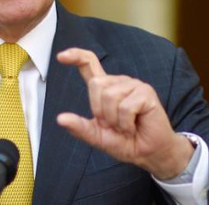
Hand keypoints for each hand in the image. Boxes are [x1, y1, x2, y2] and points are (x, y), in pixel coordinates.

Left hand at [56, 47, 193, 179]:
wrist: (147, 152)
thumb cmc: (124, 141)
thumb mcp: (97, 137)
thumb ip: (80, 127)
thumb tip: (60, 119)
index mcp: (104, 89)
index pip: (89, 64)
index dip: (76, 56)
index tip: (61, 56)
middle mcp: (118, 82)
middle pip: (96, 84)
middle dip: (100, 111)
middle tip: (113, 124)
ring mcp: (133, 85)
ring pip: (110, 96)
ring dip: (115, 120)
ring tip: (125, 126)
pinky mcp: (146, 92)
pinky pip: (126, 106)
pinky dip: (127, 123)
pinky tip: (134, 125)